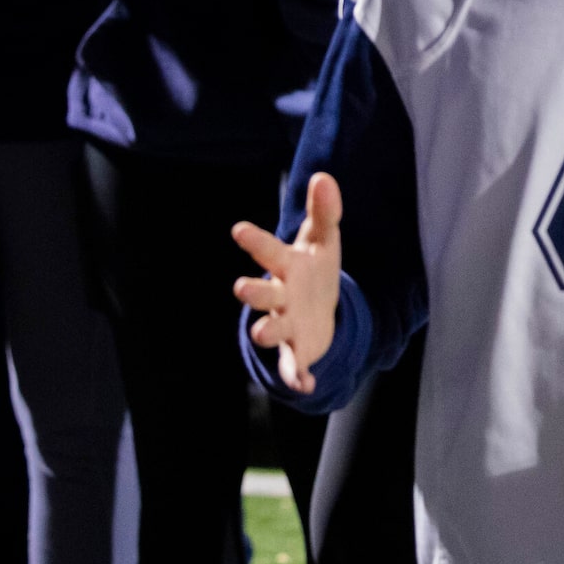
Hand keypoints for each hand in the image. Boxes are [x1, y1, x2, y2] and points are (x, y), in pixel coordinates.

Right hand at [232, 172, 341, 395]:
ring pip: (272, 330)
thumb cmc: (315, 269)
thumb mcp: (324, 240)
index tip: (239, 229)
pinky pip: (295, 366)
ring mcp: (287, 324)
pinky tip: (304, 387)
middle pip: (263, 294)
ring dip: (266, 331)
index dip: (255, 241)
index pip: (269, 251)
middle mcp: (280, 296)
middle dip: (253, 291)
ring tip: (259, 333)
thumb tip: (323, 176)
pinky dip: (297, 376)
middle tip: (241, 287)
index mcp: (287, 266)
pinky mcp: (298, 351)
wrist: (320, 309)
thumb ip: (324, 211)